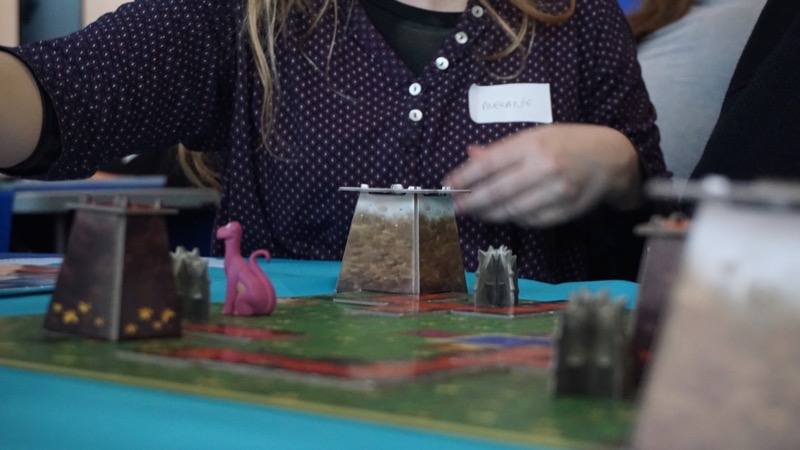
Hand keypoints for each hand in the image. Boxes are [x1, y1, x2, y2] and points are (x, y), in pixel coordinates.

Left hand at [442, 124, 641, 227]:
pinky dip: (515, 218)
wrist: (611, 158)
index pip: (489, 164)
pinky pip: (531, 221)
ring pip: (512, 210)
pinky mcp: (566, 210)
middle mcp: (545, 167)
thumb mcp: (536, 135)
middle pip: (497, 192)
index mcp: (534, 144)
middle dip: (472, 201)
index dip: (464, 177)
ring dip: (489, 213)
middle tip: (456, 206)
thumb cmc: (569, 143)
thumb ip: (503, 149)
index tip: (448, 184)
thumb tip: (470, 155)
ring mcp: (557, 191)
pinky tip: (506, 213)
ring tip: (476, 211)